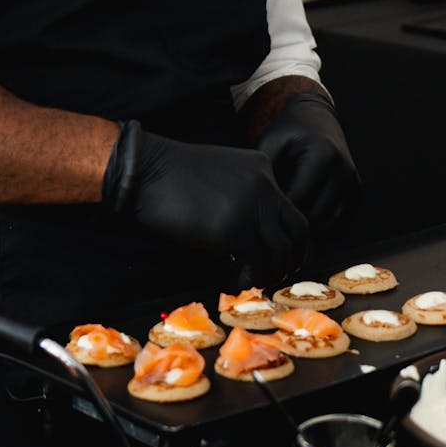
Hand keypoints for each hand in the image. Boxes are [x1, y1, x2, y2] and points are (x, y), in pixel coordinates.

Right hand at [102, 120, 308, 286]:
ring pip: (282, 250)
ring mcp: (251, 207)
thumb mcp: (220, 172)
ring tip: (254, 279)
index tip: (280, 254)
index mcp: (262, 167)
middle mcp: (265, 185)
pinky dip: (252, 276)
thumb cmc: (173, 174)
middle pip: (299, 230)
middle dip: (293, 257)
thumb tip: (253, 233)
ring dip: (272, 271)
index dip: (290, 236)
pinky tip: (238, 279)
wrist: (146, 171)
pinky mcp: (234, 230)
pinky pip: (257, 262)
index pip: (291, 206)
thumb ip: (244, 192)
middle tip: (278, 272)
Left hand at [255, 92, 360, 232]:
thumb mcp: (272, 142)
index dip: (279, 209)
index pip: (300, 198)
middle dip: (292, 220)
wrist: (318, 119)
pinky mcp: (357, 193)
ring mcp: (354, 183)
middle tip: (273, 218)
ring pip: (329, 223)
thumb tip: (260, 205)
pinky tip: (303, 215)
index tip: (263, 211)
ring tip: (286, 216)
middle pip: (316, 214)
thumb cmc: (290, 132)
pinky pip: (340, 222)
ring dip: (307, 225)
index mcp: (324, 155)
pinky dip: (321, 225)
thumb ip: (266, 172)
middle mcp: (344, 170)